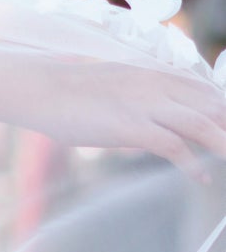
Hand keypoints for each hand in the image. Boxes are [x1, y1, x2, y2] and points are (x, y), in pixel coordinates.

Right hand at [38, 61, 225, 182]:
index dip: (223, 109)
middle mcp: (158, 86)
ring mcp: (146, 106)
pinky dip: (193, 165)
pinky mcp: (131, 127)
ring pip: (202, 125)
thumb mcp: (118, 84)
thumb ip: (143, 92)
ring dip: (223, 144)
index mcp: (157, 74)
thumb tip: (155, 111)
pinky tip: (201, 178)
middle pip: (212, 106)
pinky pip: (174, 147)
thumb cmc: (72, 90)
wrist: (43, 90)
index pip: (206, 90)